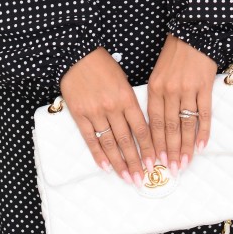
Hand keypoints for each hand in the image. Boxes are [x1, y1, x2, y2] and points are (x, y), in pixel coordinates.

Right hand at [59, 47, 156, 187]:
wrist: (77, 54)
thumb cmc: (103, 65)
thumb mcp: (123, 80)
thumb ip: (131, 102)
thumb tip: (140, 128)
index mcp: (127, 97)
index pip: (141, 129)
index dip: (148, 148)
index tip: (154, 163)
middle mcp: (112, 107)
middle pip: (126, 140)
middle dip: (135, 162)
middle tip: (142, 179)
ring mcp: (95, 112)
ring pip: (109, 143)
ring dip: (119, 163)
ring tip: (127, 177)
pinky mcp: (79, 114)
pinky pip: (90, 138)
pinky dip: (98, 154)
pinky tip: (105, 166)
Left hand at [147, 33, 217, 175]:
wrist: (192, 33)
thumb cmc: (173, 55)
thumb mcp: (158, 73)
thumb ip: (157, 97)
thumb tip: (156, 125)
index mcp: (155, 87)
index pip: (154, 122)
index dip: (155, 144)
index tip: (155, 161)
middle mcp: (169, 90)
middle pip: (169, 127)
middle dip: (170, 151)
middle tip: (171, 169)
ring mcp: (188, 89)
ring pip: (186, 124)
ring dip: (186, 146)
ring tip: (185, 163)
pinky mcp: (204, 86)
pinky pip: (204, 114)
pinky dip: (203, 131)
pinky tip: (201, 146)